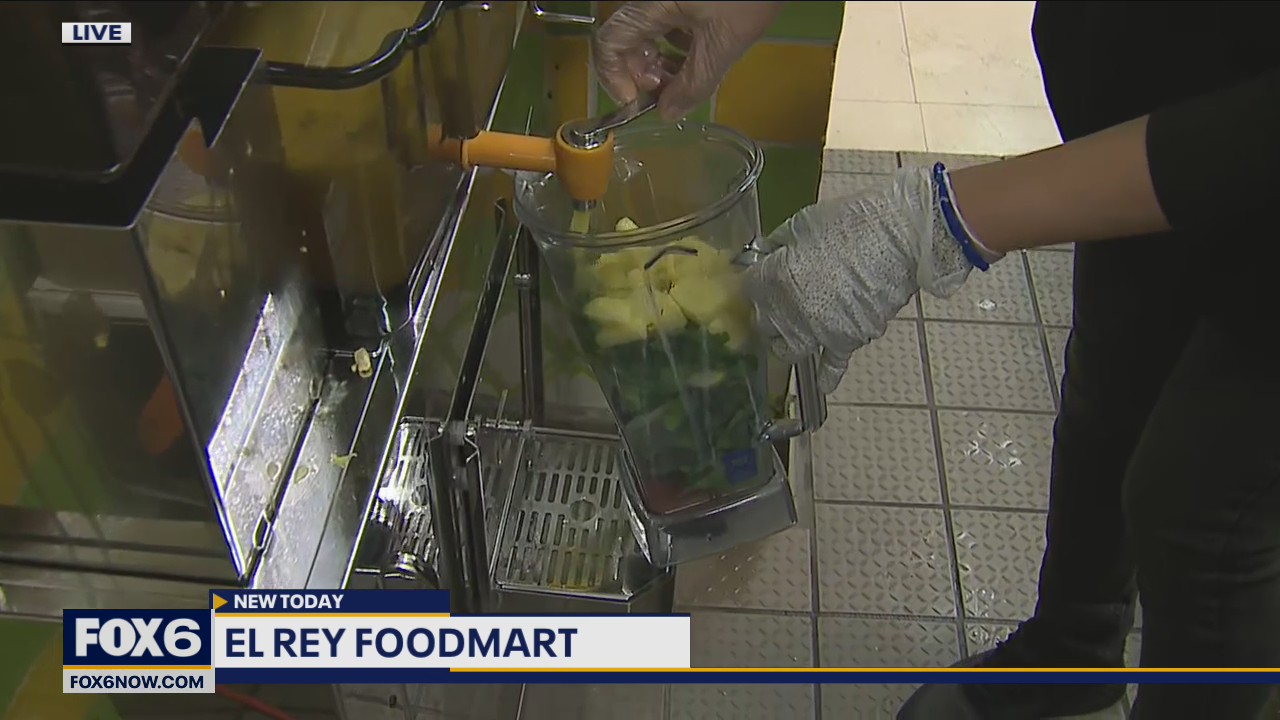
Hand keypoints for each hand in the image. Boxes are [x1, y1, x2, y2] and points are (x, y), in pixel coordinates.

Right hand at [593, 2, 781, 120]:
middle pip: (626, 41)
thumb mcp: (722, 44)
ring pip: (648, 34)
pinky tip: (698, 58)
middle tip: (669, 94)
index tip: (639, 104)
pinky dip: (677, 46)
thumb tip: (668, 113)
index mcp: (649, 6)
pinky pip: (668, 24)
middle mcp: (650, 0)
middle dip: (642, 75)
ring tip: (687, 79)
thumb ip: (693, 84)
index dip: (615, 80)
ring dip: (661, 63)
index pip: (608, 45)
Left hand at [743, 166, 989, 393]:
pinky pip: (832, 365)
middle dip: (769, 312)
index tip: (761, 279)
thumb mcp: (804, 223)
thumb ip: (779, 243)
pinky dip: (827, 375)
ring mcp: (818, 331)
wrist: (901, 238)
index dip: (755, 282)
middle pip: (766, 322)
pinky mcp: (847, 341)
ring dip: (786, 343)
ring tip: (791, 337)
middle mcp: (790, 311)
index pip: (750, 289)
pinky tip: (823, 385)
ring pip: (788, 348)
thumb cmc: (851, 222)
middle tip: (778, 304)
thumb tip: (766, 252)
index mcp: (776, 279)